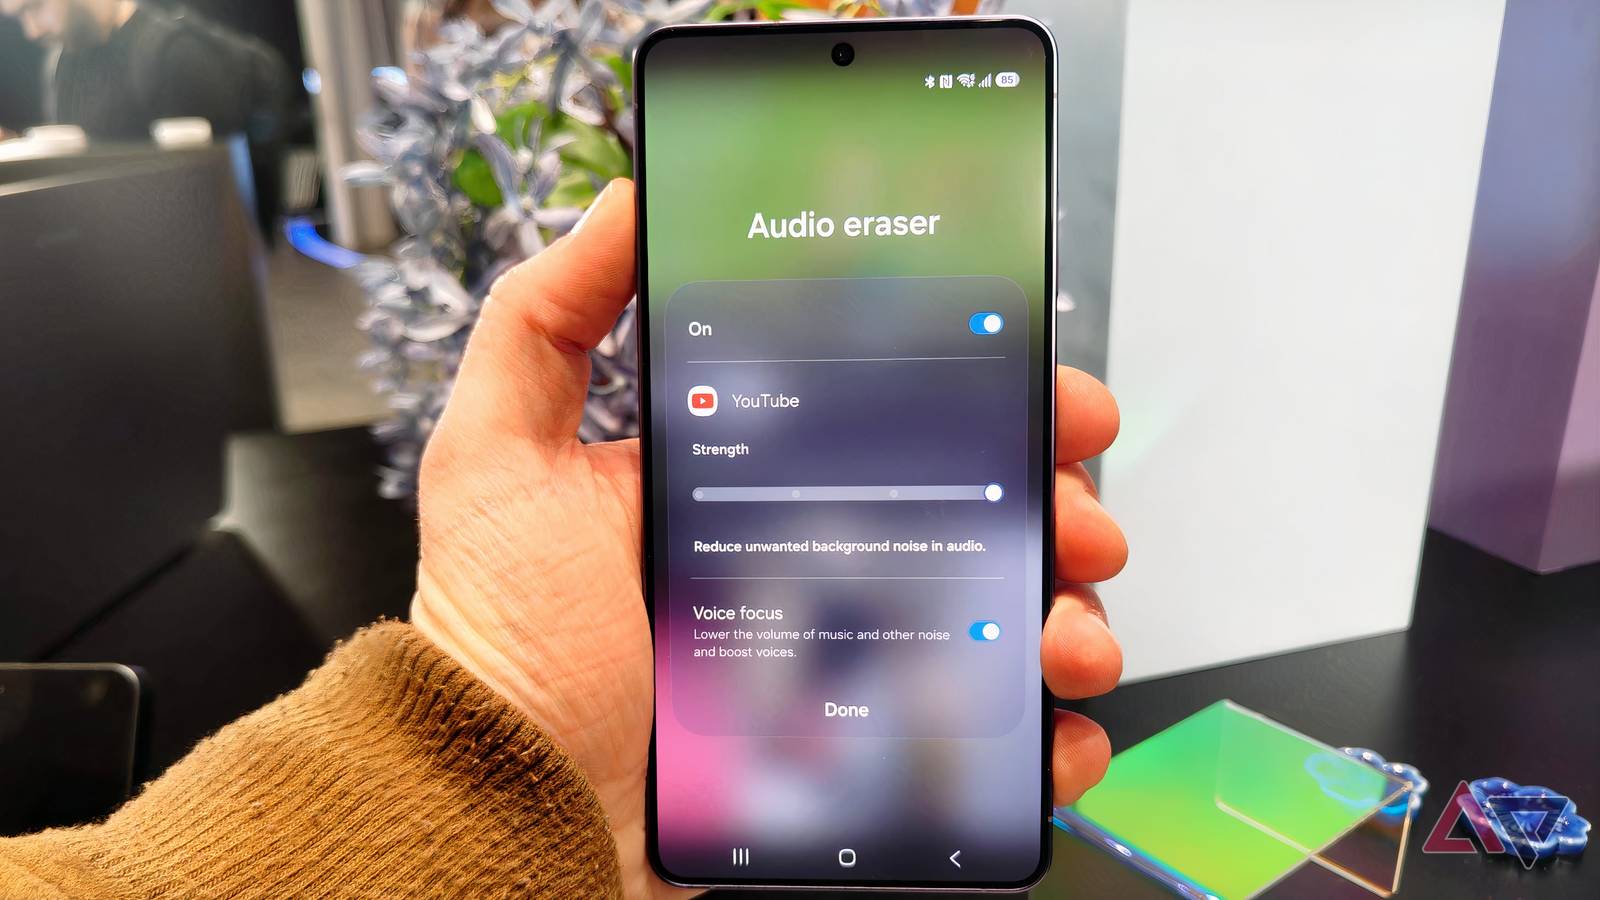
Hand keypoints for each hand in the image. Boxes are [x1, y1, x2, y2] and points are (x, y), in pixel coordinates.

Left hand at [412, 178, 1125, 897]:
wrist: (512, 807)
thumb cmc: (503, 642)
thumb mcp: (501, 459)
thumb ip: (546, 321)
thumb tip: (624, 200)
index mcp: (758, 483)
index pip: (898, 418)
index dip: (987, 395)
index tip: (1046, 390)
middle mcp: (815, 564)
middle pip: (974, 513)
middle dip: (1058, 503)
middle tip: (1081, 519)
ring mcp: (846, 662)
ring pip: (998, 621)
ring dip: (1069, 618)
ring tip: (1066, 637)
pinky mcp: (862, 759)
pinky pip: (984, 743)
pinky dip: (1045, 739)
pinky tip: (1054, 734)